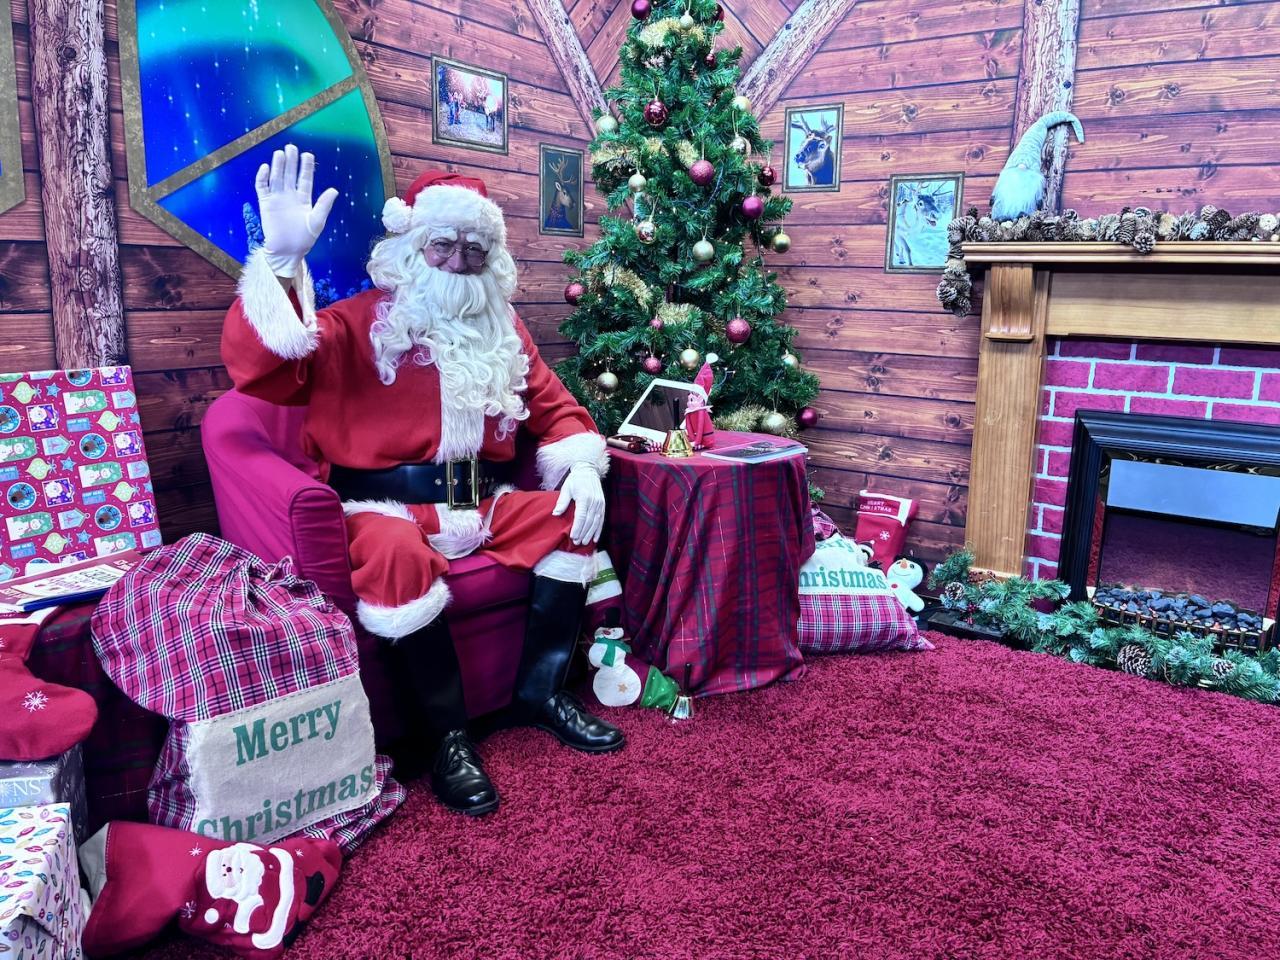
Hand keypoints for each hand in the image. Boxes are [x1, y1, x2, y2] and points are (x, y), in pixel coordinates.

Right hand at [255, 144, 338, 277]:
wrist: (287, 251)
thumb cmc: (304, 239)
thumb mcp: (317, 221)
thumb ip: (324, 205)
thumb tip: (334, 190)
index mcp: (304, 199)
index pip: (305, 178)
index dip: (306, 166)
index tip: (307, 154)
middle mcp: (290, 196)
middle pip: (290, 174)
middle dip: (291, 161)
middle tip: (291, 147)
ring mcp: (277, 198)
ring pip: (276, 177)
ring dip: (278, 165)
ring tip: (280, 153)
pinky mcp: (265, 203)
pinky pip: (262, 187)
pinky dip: (262, 177)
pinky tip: (266, 168)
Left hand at [552, 464, 604, 545]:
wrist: (588, 471)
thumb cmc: (575, 480)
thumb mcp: (566, 488)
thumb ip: (562, 502)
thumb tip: (555, 514)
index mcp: (584, 497)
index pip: (581, 516)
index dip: (577, 527)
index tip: (573, 536)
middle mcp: (594, 501)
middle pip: (589, 521)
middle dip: (583, 533)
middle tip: (577, 542)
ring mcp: (600, 504)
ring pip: (596, 522)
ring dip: (590, 533)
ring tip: (585, 542)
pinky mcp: (603, 505)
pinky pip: (602, 520)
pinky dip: (598, 530)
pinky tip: (595, 538)